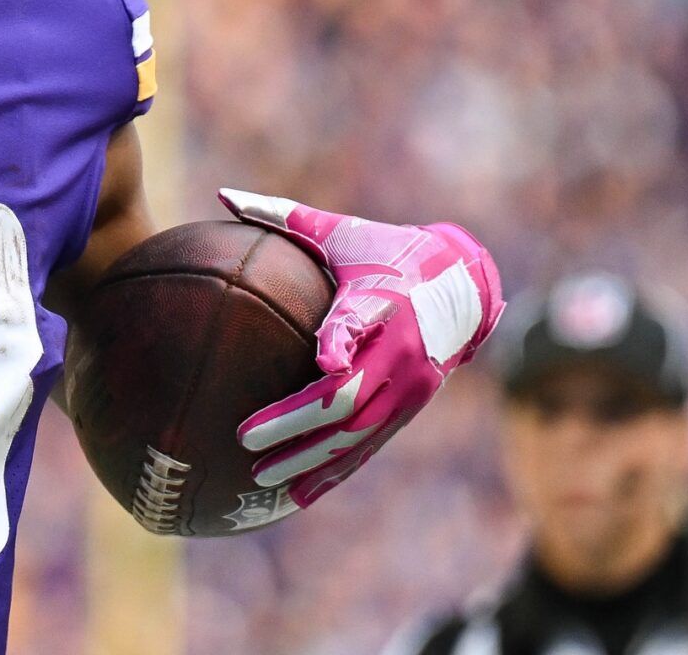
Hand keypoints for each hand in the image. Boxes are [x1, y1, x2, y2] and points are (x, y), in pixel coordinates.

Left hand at [218, 189, 503, 507]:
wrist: (465, 282)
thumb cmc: (387, 251)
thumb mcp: (342, 231)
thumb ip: (282, 215)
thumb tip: (223, 194)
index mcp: (381, 302)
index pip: (358, 324)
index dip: (339, 341)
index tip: (320, 358)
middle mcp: (398, 350)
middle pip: (347, 396)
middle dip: (295, 421)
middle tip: (245, 436)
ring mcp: (409, 386)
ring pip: (357, 433)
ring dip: (310, 459)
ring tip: (261, 477)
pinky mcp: (411, 407)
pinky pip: (369, 446)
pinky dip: (336, 471)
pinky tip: (299, 494)